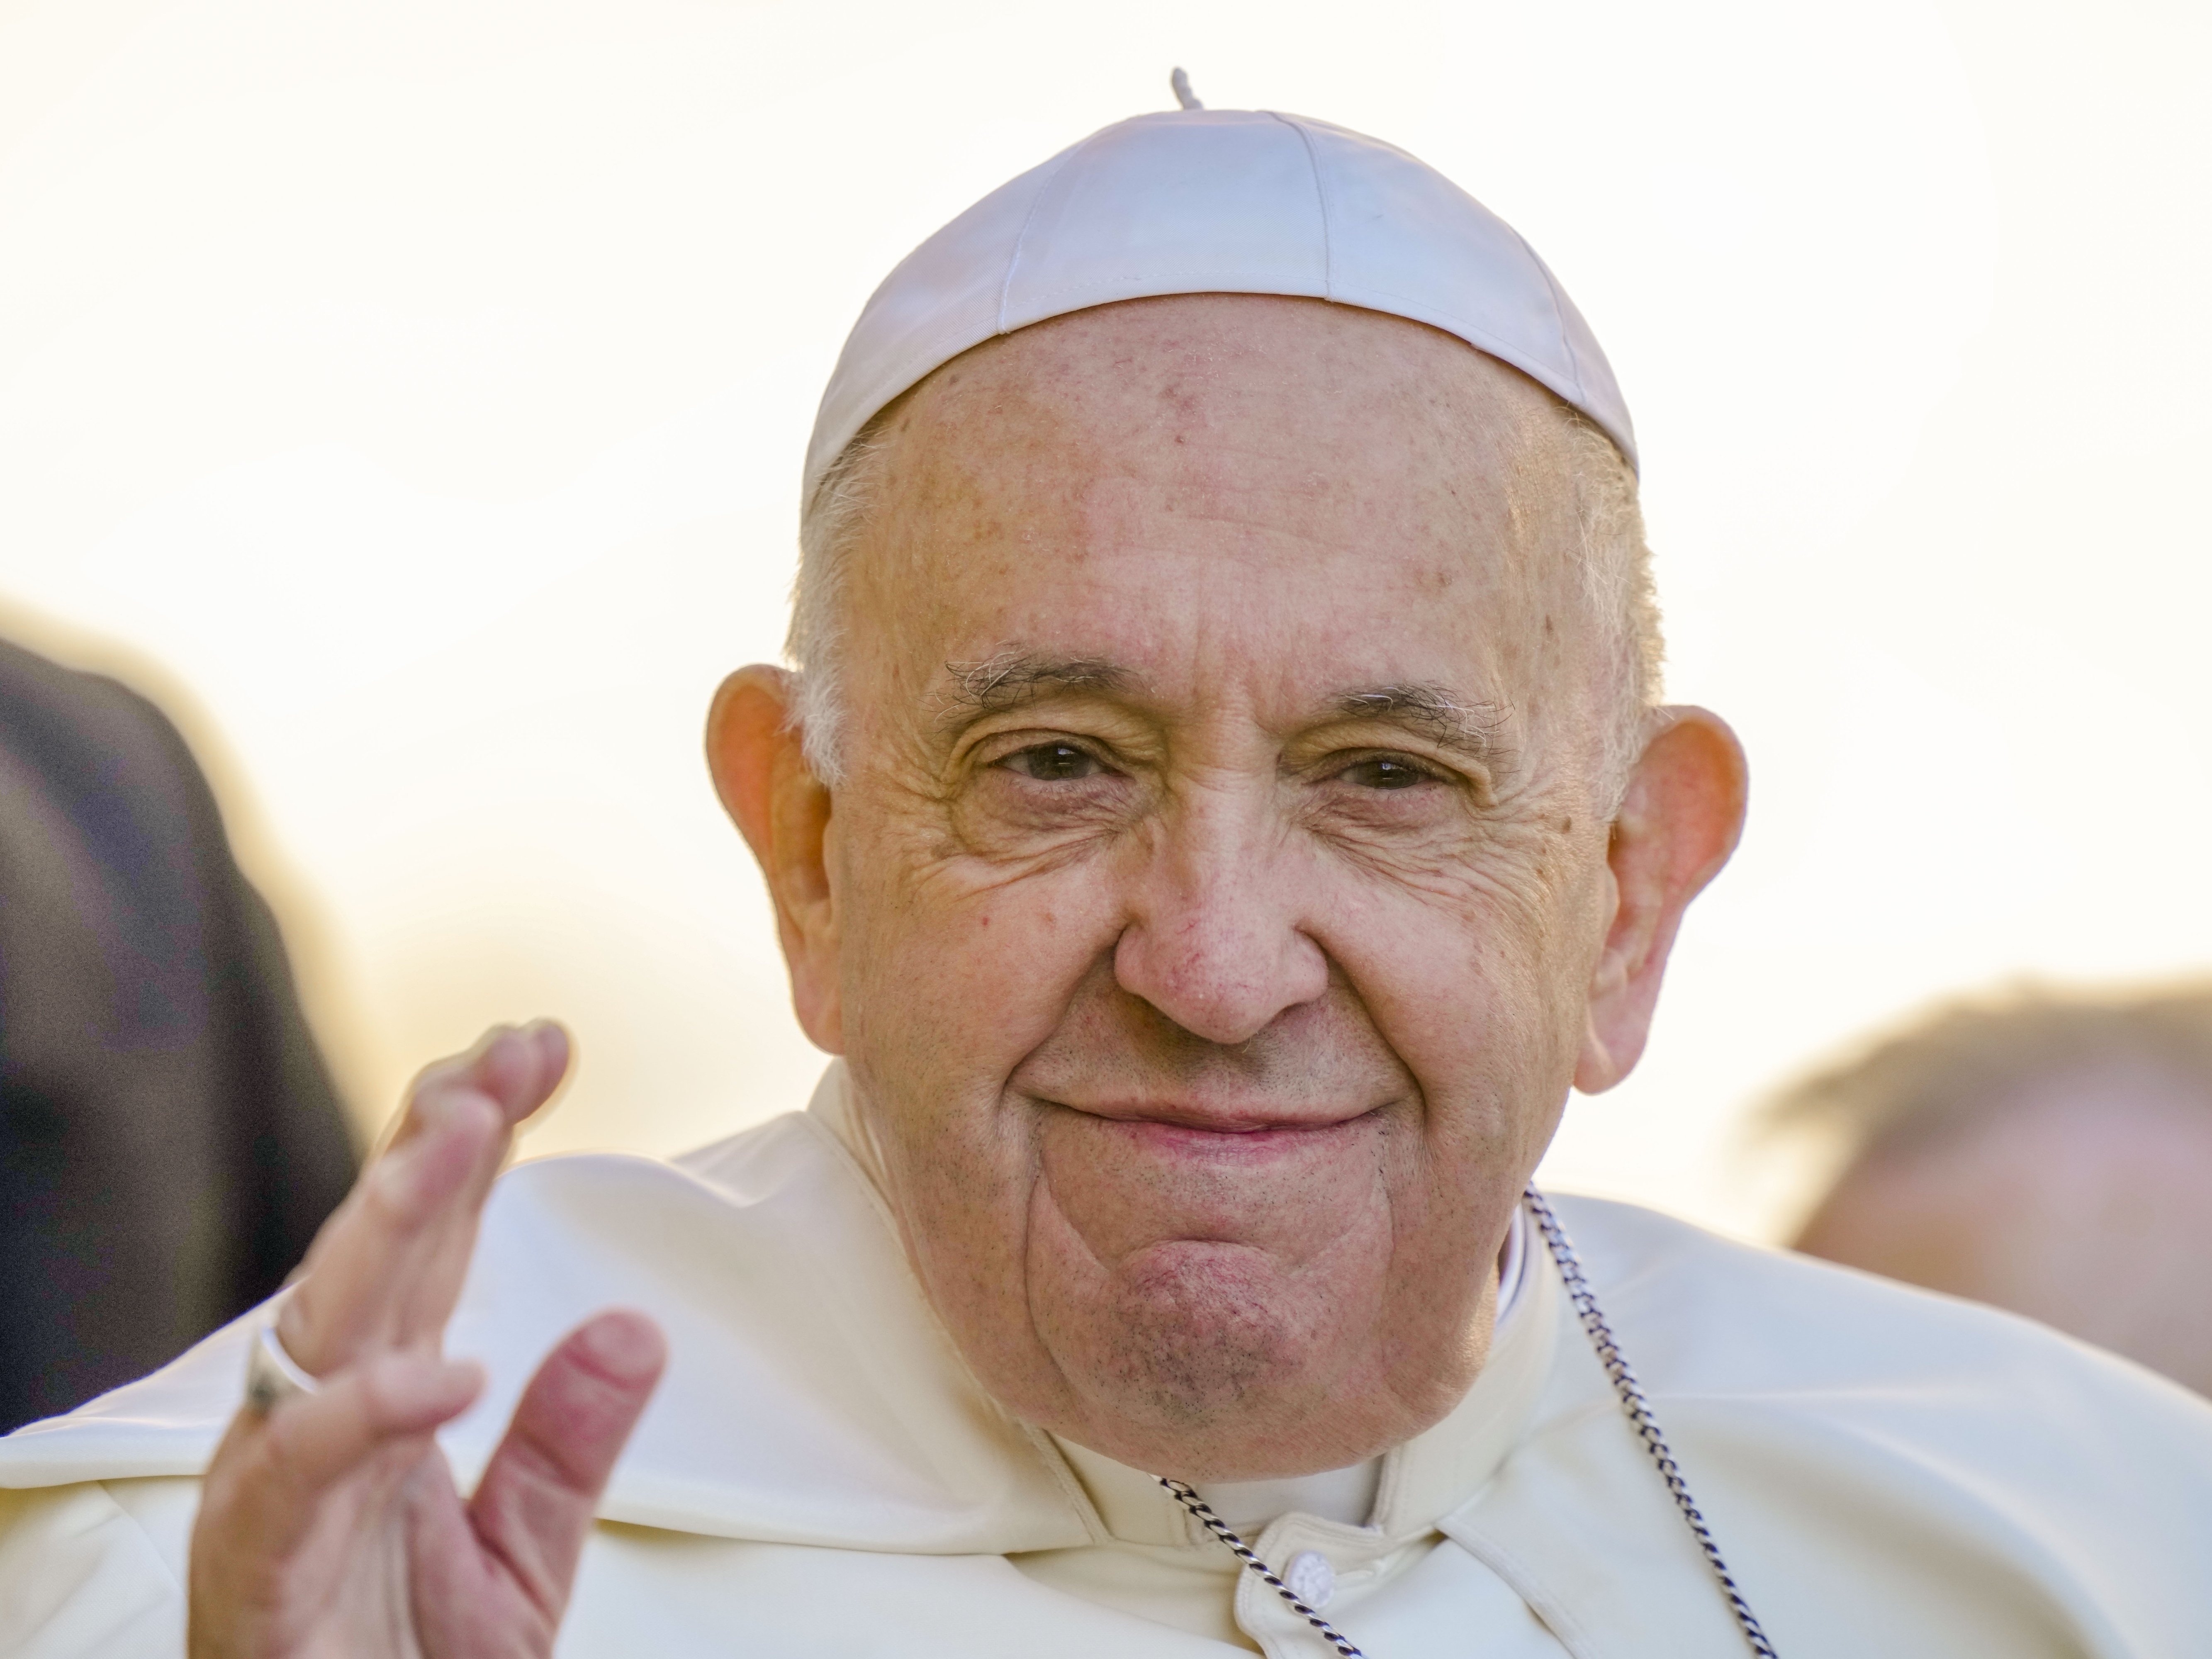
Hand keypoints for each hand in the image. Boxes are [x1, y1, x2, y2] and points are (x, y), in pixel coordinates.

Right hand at [188, 1023, 666, 1657]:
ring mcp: (277, 1483)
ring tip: (461, 1133)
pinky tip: (448, 1369)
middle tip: (503, 1055)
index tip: (544, 1048)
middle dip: (435, 1137)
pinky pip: (300, 1470)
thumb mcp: (521, 1556)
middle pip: (376, 1247)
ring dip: (391, 1219)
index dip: (476, 1133)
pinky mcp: (257, 1566)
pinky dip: (368, 1412)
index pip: (428, 1237)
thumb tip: (637, 1327)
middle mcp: (319, 1416)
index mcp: (382, 1398)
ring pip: (326, 1321)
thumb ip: (568, 1445)